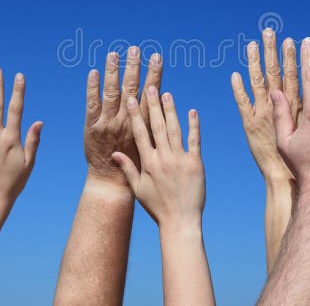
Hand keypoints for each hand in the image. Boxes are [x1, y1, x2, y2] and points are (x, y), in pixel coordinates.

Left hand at [84, 48, 162, 187]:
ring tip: (114, 53)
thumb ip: (150, 121)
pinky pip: (92, 104)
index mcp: (141, 124)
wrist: (111, 181)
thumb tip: (158, 100)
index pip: (150, 94)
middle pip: (131, 89)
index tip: (157, 58)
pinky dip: (92, 88)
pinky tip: (94, 72)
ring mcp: (107, 123)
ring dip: (113, 72)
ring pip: (111, 93)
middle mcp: (125, 121)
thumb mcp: (148, 142)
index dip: (154, 75)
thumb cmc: (134, 163)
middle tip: (136, 49)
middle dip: (134, 67)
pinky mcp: (91, 127)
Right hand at [112, 87, 203, 230]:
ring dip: (171, 111)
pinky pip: (194, 141)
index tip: (132, 99)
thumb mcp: (138, 189)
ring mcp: (180, 160)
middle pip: (157, 127)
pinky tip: (192, 111)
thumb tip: (114, 153)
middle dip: (153, 106)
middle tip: (149, 87)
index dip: (136, 115)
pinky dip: (194, 125)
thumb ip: (127, 168)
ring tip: (166, 93)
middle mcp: (163, 159)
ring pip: (174, 130)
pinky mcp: (196, 164)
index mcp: (148, 163)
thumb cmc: (158, 207)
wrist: (180, 222)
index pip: (140, 134)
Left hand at [231, 28, 297, 181]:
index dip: (291, 58)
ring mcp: (262, 114)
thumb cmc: (307, 160)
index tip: (291, 40)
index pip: (294, 76)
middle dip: (272, 51)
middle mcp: (279, 106)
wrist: (287, 179)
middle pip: (275, 73)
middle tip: (270, 32)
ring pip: (258, 83)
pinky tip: (234, 75)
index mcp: (296, 106)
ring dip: (255, 62)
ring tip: (253, 43)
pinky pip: (242, 103)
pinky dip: (237, 90)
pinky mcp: (249, 125)